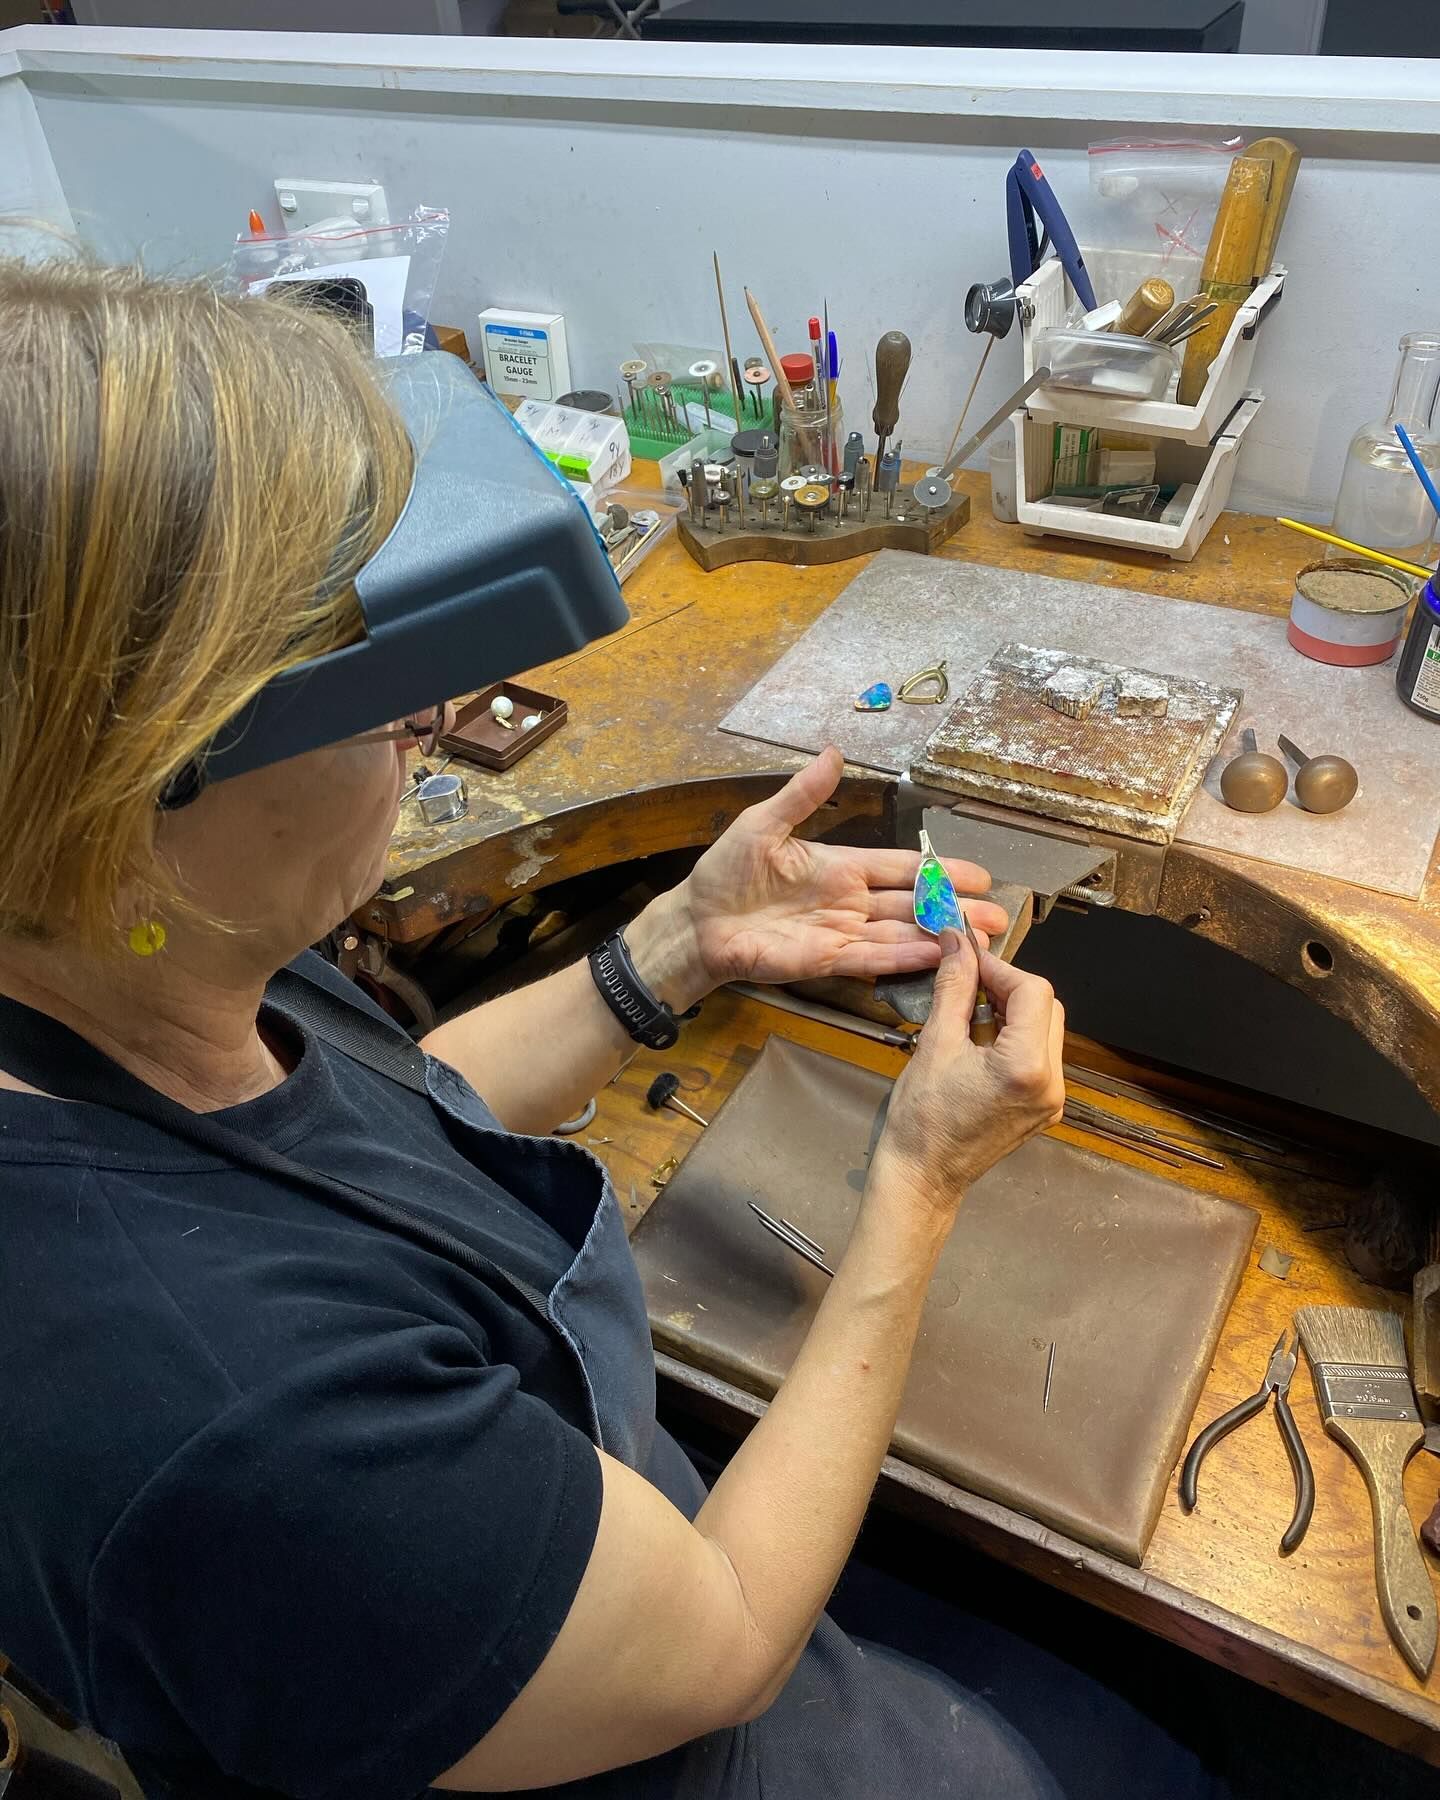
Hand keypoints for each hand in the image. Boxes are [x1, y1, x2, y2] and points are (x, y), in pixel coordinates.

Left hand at [670, 749, 1007, 992]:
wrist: (697, 922)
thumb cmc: (726, 873)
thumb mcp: (763, 824)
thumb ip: (803, 794)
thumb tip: (834, 752)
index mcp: (839, 866)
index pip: (899, 867)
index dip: (939, 870)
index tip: (979, 875)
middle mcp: (849, 901)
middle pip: (912, 904)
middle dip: (955, 909)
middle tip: (998, 915)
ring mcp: (841, 933)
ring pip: (901, 934)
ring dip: (940, 937)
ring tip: (981, 940)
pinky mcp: (826, 961)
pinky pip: (872, 958)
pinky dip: (904, 958)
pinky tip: (936, 956)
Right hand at [870, 929, 1064, 1221]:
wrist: (923, 1175)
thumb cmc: (922, 1119)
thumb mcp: (935, 1043)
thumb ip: (954, 987)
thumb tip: (958, 943)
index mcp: (1027, 1068)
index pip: (1032, 992)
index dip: (999, 968)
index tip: (968, 958)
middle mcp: (1051, 1084)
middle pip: (1046, 1008)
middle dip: (1009, 988)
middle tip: (969, 982)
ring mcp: (1051, 1099)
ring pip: (1045, 1030)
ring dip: (1012, 1011)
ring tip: (970, 1011)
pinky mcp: (1042, 1107)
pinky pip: (1039, 1056)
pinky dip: (1014, 1037)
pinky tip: (981, 1039)